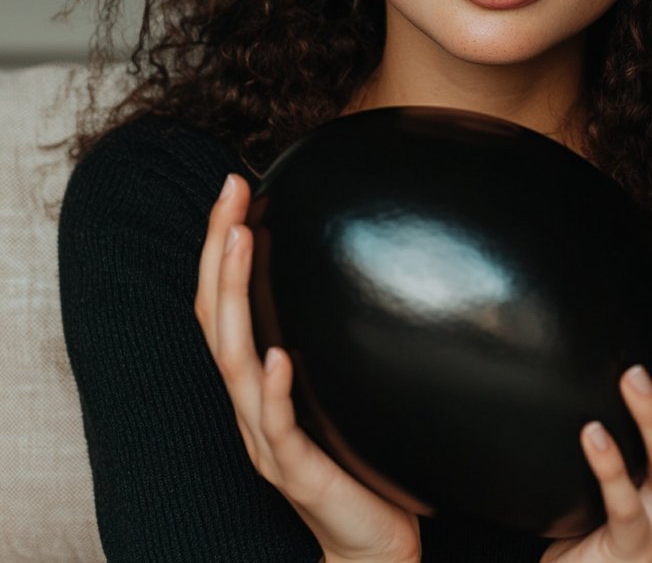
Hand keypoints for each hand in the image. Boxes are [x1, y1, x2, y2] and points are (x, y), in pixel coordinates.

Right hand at [195, 174, 420, 562]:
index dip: (222, 247)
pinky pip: (276, 429)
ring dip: (235, 298)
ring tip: (242, 241)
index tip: (236, 188)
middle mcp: (250, 406)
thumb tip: (354, 273)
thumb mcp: (337, 389)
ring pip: (234, 363)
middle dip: (220, 250)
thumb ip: (327, 342)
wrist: (369, 547)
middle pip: (217, 319)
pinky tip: (277, 354)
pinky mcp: (297, 473)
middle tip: (229, 192)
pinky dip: (273, 389)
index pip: (224, 304)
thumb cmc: (356, 462)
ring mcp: (267, 439)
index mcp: (256, 384)